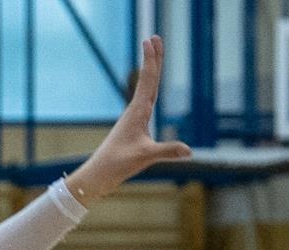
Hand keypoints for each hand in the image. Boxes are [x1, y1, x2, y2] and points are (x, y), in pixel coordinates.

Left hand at [68, 37, 192, 202]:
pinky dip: (150, 88)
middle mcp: (135, 110)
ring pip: (146, 88)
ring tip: (153, 54)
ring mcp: (134, 117)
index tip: (151, 40)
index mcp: (138, 111)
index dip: (152, 60)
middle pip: (147, 78)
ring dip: (151, 70)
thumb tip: (189, 151)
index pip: (148, 80)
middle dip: (152, 58)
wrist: (99, 174)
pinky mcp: (133, 125)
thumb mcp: (145, 156)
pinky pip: (145, 100)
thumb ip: (168, 151)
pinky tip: (151, 89)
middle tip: (154, 37)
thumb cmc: (118, 164)